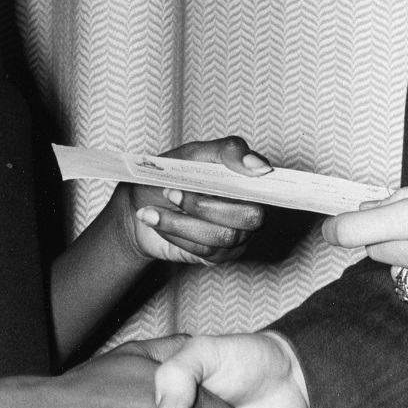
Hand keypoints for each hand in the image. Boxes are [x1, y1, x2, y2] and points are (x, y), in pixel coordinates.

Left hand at [124, 136, 270, 265]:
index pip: (266, 184)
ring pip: (222, 237)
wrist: (140, 204)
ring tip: (153, 209)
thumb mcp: (194, 154)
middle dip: (204, 205)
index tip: (228, 176)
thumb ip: (228, 151)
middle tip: (170, 192)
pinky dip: (175, 233)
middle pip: (250, 217)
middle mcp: (251, 210)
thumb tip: (258, 166)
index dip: (253, 181)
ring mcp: (237, 237)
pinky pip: (204, 252)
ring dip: (180, 222)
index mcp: (250, 181)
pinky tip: (157, 221)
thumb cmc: (171, 175)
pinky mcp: (218, 256)